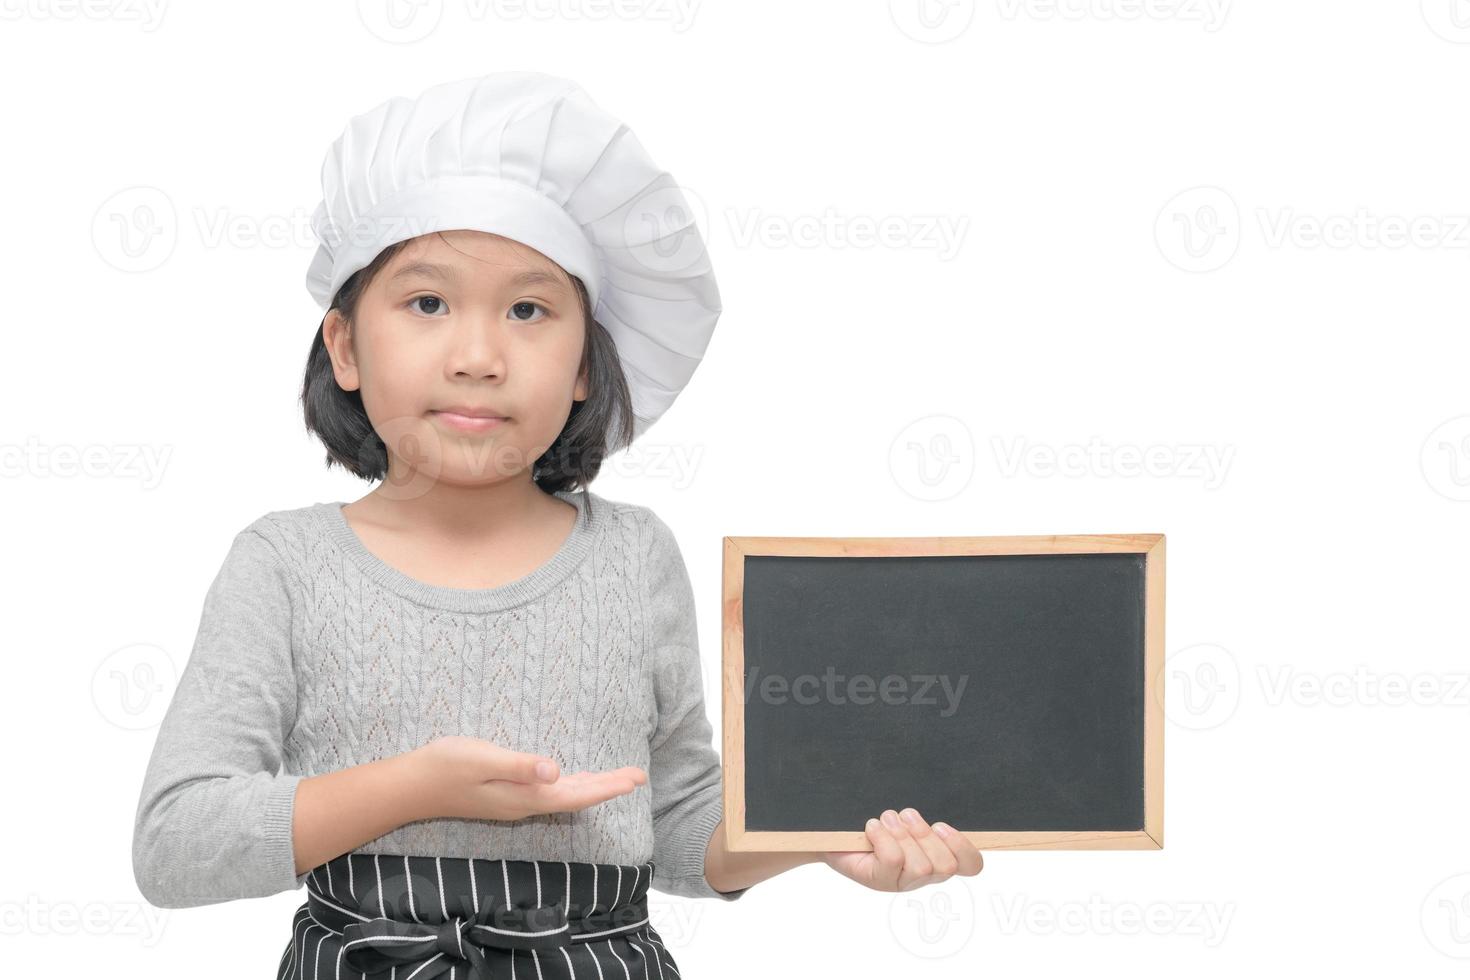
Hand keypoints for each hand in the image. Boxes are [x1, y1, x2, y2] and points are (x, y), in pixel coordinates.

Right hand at [409, 735, 647, 821]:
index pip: (577, 794)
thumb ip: (520, 765)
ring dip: (592, 787)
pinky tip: (574, 778)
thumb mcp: (483, 758)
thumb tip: (556, 770)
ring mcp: (514, 802)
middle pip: (576, 797)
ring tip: (617, 779)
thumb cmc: (445, 766)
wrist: (411, 786)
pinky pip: (550, 794)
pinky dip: (571, 786)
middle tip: (638, 776)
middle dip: (608, 786)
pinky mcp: (505, 796)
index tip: (635, 779)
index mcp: (525, 797)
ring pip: (564, 796)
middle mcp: (524, 804)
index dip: (608, 787)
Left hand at [820, 808, 983, 891]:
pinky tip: (871, 828)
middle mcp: (924, 875)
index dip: (963, 846)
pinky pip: (893, 859)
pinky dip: (882, 837)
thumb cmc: (879, 821)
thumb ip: (926, 814)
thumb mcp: (907, 816)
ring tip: (886, 820)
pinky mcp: (880, 881)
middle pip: (945, 864)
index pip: (972, 865)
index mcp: (939, 857)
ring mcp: (902, 882)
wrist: (836, 831)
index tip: (940, 825)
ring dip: (901, 833)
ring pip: (920, 864)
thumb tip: (942, 801)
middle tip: (906, 816)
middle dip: (924, 834)